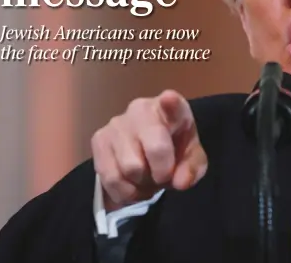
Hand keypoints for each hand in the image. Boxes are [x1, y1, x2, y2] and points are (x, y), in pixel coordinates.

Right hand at [91, 90, 207, 211]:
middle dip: (162, 173)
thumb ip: (192, 169)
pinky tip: (131, 184)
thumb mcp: (192, 160)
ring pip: (130, 168)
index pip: (173, 103)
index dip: (171, 103)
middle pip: (154, 150)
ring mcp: (117, 123)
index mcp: (173, 109)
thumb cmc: (174, 150)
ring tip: (147, 178)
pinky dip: (124, 191)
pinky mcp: (98, 139)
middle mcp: (141, 109)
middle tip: (163, 176)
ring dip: (141, 184)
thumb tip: (180, 182)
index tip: (170, 99)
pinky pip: (110, 178)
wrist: (148, 152)